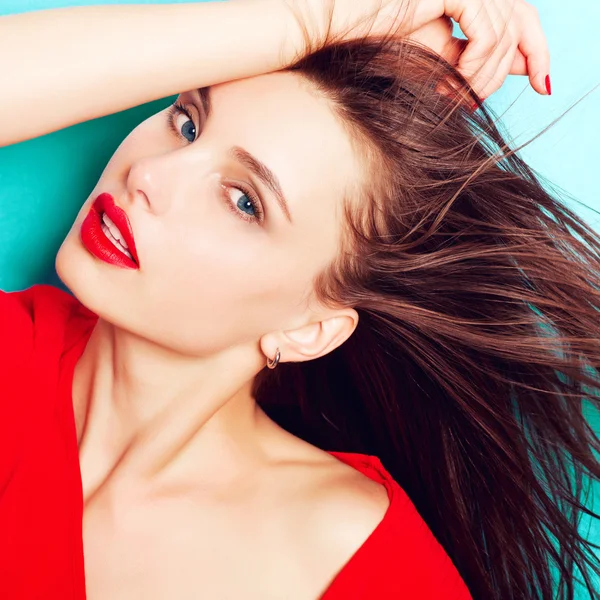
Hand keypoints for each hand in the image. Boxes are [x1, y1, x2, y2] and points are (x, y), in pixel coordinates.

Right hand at [298, 0, 549, 99]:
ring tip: (461, 98)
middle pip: (521, 15)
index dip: (534, 45)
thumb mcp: (429, 58)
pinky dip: (478, 64)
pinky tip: (456, 84)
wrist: (327, 24)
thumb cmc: (368, 41)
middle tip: (528, 88)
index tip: (540, 81)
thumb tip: (494, 85)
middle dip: (535, 52)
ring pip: (505, 30)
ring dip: (489, 74)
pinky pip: (486, 30)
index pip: (514, 15)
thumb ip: (465, 64)